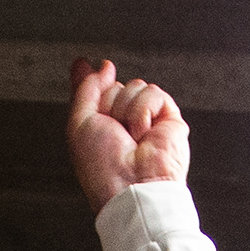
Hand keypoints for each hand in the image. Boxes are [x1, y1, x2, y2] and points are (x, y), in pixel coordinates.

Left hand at [68, 59, 189, 208]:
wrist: (132, 186)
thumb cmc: (103, 167)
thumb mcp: (79, 124)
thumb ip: (86, 90)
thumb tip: (102, 65)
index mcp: (104, 127)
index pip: (99, 91)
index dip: (93, 80)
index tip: (83, 64)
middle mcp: (126, 123)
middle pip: (116, 87)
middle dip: (109, 104)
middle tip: (113, 131)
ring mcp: (149, 121)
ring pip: (136, 87)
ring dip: (127, 111)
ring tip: (131, 137)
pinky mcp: (170, 120)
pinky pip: (154, 93)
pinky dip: (144, 112)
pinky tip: (145, 134)